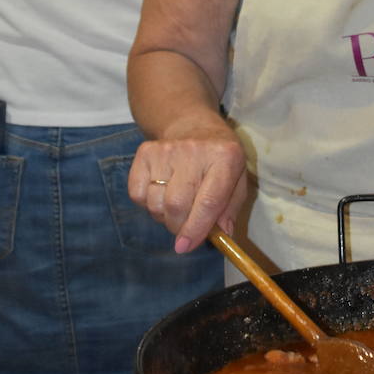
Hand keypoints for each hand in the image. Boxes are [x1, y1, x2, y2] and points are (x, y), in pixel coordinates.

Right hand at [128, 126, 246, 252]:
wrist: (193, 126)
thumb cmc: (219, 160)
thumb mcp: (236, 181)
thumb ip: (229, 210)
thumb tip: (221, 236)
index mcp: (225, 158)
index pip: (208, 201)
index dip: (196, 229)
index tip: (185, 247)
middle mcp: (195, 150)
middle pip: (177, 205)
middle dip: (179, 227)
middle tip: (185, 227)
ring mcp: (167, 149)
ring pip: (155, 203)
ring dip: (164, 216)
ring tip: (176, 205)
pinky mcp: (145, 152)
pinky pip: (137, 194)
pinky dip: (147, 204)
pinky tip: (161, 193)